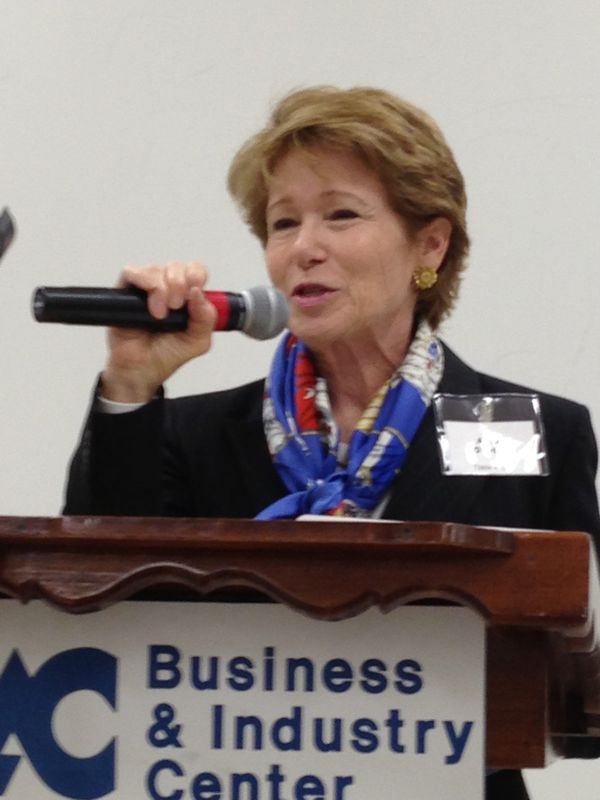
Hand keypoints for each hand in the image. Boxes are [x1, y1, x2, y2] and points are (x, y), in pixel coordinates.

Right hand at [101, 261, 216, 402]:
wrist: (140, 370)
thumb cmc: (166, 356)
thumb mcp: (198, 341)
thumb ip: (206, 318)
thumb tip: (199, 293)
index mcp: (187, 297)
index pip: (195, 271)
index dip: (196, 275)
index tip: (194, 291)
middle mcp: (167, 289)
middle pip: (177, 267)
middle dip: (179, 284)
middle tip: (176, 307)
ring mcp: (145, 289)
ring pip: (156, 269)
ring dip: (162, 290)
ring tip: (160, 315)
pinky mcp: (125, 291)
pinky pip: (132, 272)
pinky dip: (144, 283)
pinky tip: (150, 307)